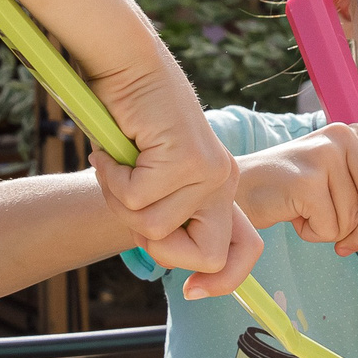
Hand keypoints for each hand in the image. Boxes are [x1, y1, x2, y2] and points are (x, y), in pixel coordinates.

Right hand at [88, 56, 263, 299]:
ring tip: (118, 165)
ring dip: (121, 201)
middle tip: (131, 203)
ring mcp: (209, 171)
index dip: (225, 281)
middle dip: (159, 246)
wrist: (128, 65)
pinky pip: (137, 199)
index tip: (192, 291)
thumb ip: (164, 212)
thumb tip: (161, 250)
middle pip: (205, 257)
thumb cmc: (131, 120)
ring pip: (155, 229)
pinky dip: (112, 179)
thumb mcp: (153, 176)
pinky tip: (111, 152)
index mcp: (220, 187)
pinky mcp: (186, 159)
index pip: (246, 251)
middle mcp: (224, 180)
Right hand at [236, 123, 357, 255]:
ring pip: (355, 218)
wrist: (240, 191)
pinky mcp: (306, 179)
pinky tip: (295, 216)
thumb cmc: (293, 192)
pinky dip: (314, 235)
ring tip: (307, 214)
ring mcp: (324, 155)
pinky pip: (330, 227)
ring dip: (333, 232)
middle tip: (346, 243)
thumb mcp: (340, 183)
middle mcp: (344, 136)